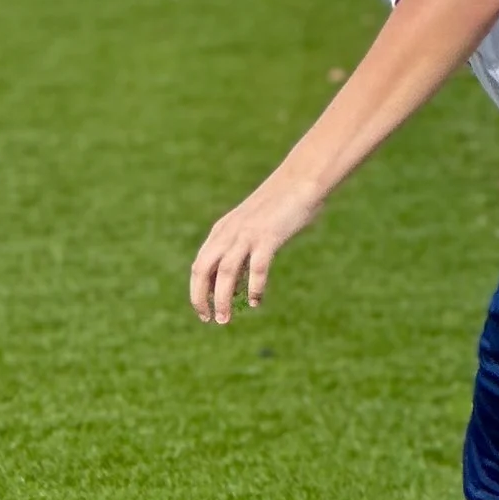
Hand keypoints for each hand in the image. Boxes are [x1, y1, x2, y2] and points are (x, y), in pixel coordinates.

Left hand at [190, 173, 325, 323]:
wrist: (301, 180)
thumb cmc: (280, 205)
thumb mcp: (253, 226)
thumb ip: (242, 247)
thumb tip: (238, 278)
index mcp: (222, 231)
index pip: (200, 265)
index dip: (198, 291)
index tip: (203, 310)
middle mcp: (229, 233)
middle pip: (203, 270)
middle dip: (201, 298)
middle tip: (208, 320)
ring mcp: (247, 234)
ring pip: (226, 273)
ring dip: (222, 299)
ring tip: (224, 319)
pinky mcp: (268, 237)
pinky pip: (256, 268)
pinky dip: (254, 288)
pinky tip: (256, 302)